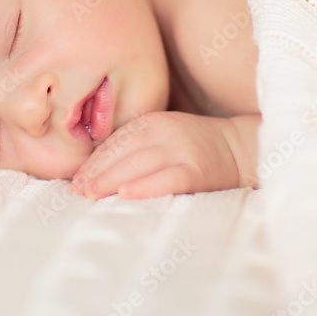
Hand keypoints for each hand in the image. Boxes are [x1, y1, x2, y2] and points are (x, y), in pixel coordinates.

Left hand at [71, 111, 259, 199]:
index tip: (76, 179)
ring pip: (140, 164)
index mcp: (153, 121)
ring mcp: (183, 150)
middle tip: (78, 190)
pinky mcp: (199, 171)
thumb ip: (135, 146)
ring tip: (91, 194)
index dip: (93, 161)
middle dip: (97, 172)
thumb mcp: (163, 136)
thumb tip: (95, 171)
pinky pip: (168, 178)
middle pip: (123, 153)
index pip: (115, 142)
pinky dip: (146, 186)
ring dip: (112, 180)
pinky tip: (126, 194)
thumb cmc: (194, 146)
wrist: (240, 148)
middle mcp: (166, 131)